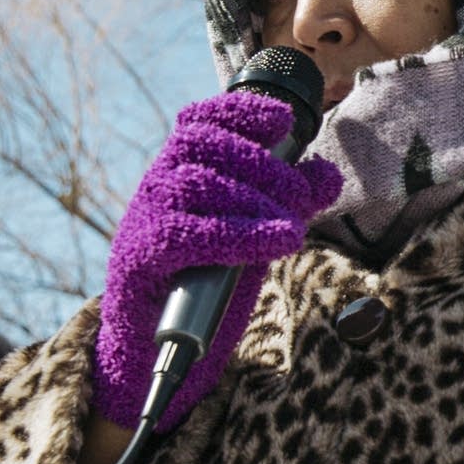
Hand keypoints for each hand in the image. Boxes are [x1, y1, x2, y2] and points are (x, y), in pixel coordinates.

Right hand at [93, 93, 341, 429]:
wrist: (153, 352)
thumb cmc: (204, 287)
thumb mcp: (253, 238)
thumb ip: (285, 205)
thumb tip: (326, 174)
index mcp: (178, 173)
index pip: (200, 121)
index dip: (238, 111)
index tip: (282, 119)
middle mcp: (155, 187)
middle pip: (203, 146)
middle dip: (263, 165)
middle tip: (302, 196)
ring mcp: (141, 220)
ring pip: (195, 184)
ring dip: (254, 200)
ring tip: (293, 229)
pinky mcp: (137, 259)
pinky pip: (186, 234)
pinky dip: (239, 234)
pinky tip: (278, 242)